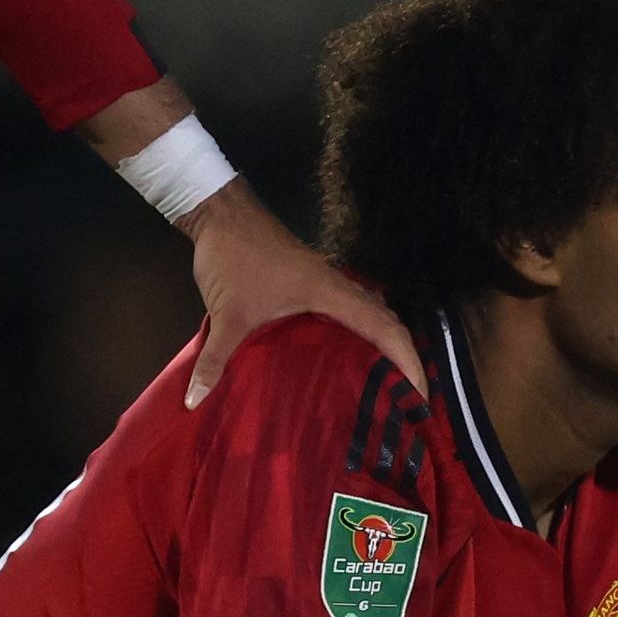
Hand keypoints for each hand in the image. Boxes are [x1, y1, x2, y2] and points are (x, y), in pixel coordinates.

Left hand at [181, 182, 424, 405]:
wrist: (221, 213)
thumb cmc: (234, 258)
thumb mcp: (226, 314)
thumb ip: (215, 360)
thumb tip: (195, 403)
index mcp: (331, 294)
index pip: (385, 329)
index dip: (408, 362)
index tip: (421, 396)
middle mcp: (339, 287)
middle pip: (389, 322)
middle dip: (407, 358)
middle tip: (412, 399)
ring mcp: (327, 282)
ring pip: (373, 313)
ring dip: (387, 342)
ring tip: (390, 381)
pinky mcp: (313, 281)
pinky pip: (352, 310)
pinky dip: (363, 331)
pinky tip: (349, 355)